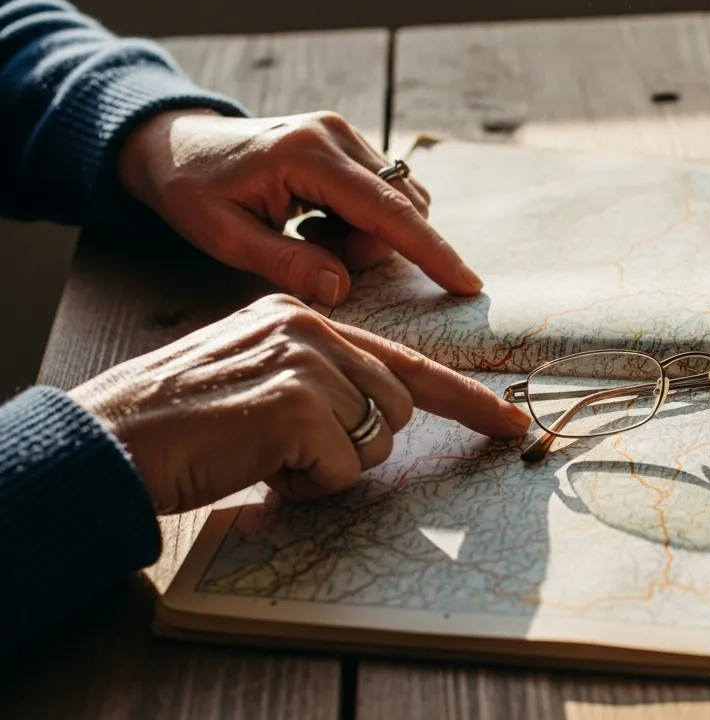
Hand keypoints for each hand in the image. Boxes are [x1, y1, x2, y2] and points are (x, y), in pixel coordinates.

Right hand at [69, 295, 530, 513]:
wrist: (110, 437)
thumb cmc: (179, 421)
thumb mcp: (256, 378)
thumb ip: (318, 381)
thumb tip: (378, 419)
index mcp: (302, 315)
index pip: (403, 361)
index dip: (464, 397)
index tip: (509, 422)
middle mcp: (311, 326)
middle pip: (394, 409)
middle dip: (354, 447)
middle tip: (286, 451)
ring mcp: (307, 360)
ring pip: (375, 440)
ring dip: (328, 467)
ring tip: (265, 454)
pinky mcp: (297, 402)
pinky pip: (343, 468)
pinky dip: (307, 484)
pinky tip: (257, 466)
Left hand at [118, 109, 482, 304]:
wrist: (172, 144)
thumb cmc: (190, 190)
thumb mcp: (222, 237)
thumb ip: (284, 263)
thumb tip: (341, 290)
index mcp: (308, 154)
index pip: (387, 211)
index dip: (431, 251)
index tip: (467, 284)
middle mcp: (337, 135)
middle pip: (401, 208)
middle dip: (374, 250)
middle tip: (314, 258)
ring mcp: (346, 134)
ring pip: (398, 201)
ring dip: (368, 236)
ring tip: (310, 238)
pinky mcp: (348, 143)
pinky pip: (383, 193)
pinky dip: (363, 221)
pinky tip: (317, 223)